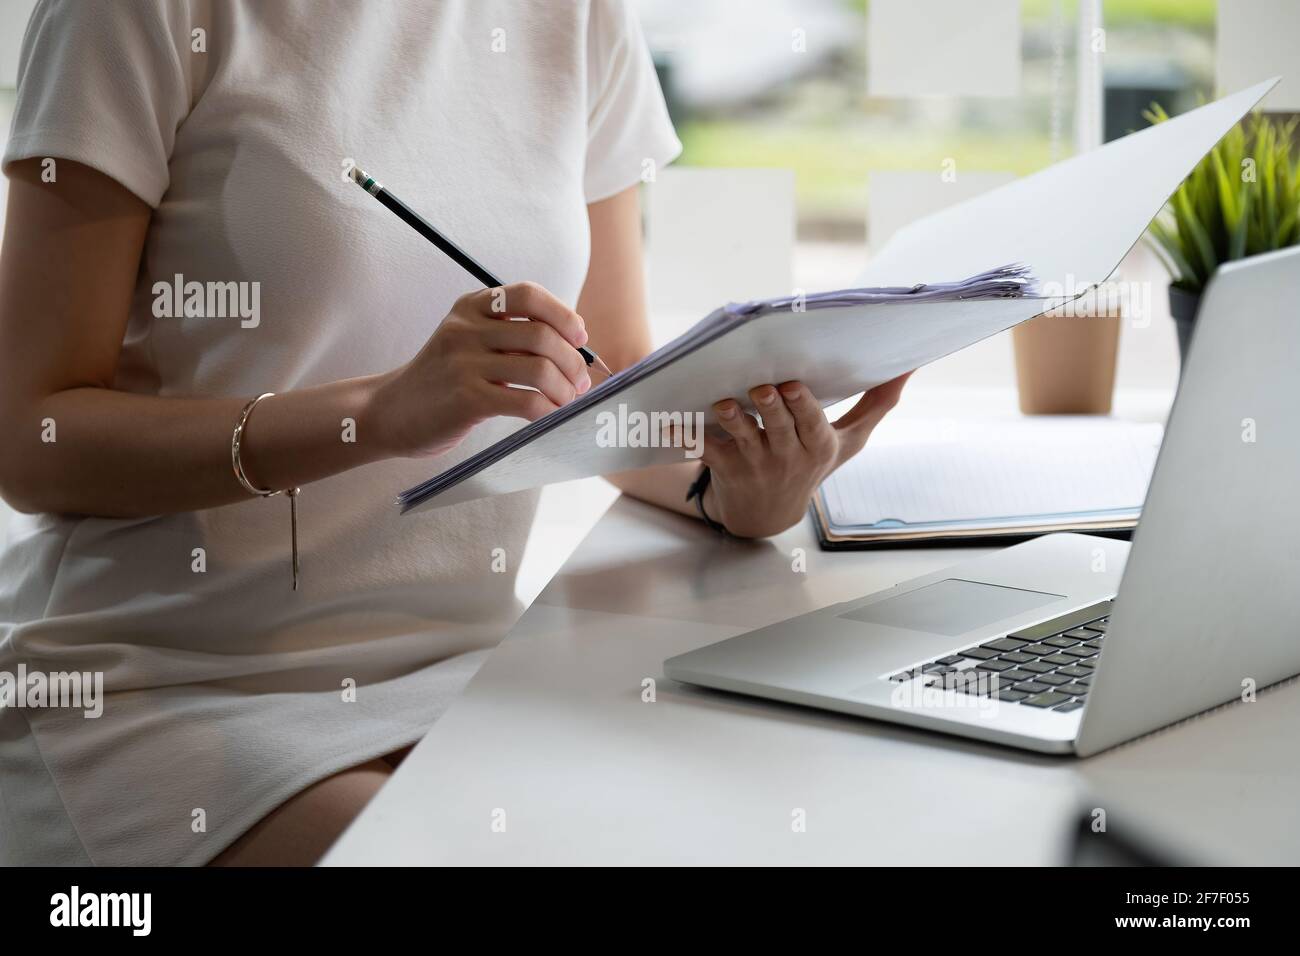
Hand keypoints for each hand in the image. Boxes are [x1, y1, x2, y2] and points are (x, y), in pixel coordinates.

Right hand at [374, 282, 591, 457]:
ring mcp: (464, 363)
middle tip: (580, 381)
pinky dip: (548, 409)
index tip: (579, 337)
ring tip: (568, 400)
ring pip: (538, 368)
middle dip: (572, 361)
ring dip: (565, 389)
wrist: (389, 412)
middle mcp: (466, 329)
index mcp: (470, 308)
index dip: (562, 314)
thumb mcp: (468, 342)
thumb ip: (509, 336)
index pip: (528, 294)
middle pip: (541, 334)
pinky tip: (549, 415)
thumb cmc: (442, 380)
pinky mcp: (466, 399)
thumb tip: (573, 348)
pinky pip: (525, 401)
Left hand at [700, 374, 911, 537]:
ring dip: (732, 418)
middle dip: (770, 406)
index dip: (802, 405)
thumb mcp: (849, 443)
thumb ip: (877, 405)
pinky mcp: (724, 467)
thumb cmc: (811, 466)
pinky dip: (687, 435)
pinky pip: (705, 448)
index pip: (812, 424)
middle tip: (760, 386)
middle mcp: (787, 456)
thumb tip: (910, 366)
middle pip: (778, 426)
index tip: (794, 385)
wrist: (766, 514)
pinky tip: (671, 420)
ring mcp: (755, 464)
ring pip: (742, 436)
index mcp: (818, 445)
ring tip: (724, 403)